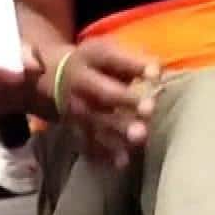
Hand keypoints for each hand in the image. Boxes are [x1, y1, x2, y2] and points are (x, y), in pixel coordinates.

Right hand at [45, 40, 159, 168]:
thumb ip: (135, 61)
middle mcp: (79, 82)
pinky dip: (105, 154)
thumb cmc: (97, 65)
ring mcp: (74, 108)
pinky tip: (123, 161)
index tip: (157, 74)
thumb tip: (159, 71)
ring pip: (96, 121)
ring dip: (118, 131)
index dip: (135, 66)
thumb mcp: (111, 53)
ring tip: (139, 137)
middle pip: (103, 92)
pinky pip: (89, 143)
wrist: (54, 79)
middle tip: (149, 109)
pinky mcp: (74, 129)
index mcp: (91, 57)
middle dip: (125, 100)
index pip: (112, 59)